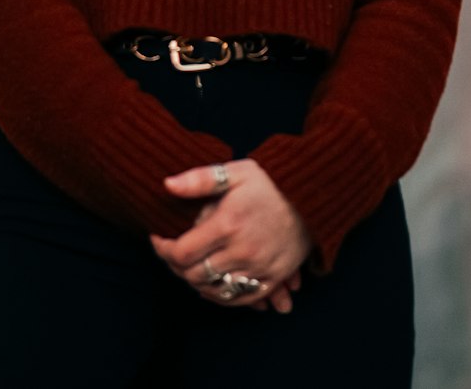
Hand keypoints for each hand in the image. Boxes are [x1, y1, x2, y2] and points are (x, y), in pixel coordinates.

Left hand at [149, 158, 312, 309]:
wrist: (312, 196)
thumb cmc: (270, 181)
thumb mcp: (235, 171)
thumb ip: (199, 180)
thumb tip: (167, 185)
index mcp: (227, 223)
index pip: (182, 253)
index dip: (163, 249)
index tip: (157, 238)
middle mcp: (242, 250)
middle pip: (195, 275)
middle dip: (177, 266)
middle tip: (172, 252)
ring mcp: (258, 267)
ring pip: (214, 291)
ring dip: (196, 282)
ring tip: (190, 266)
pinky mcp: (273, 278)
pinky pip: (240, 299)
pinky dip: (221, 296)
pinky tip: (213, 284)